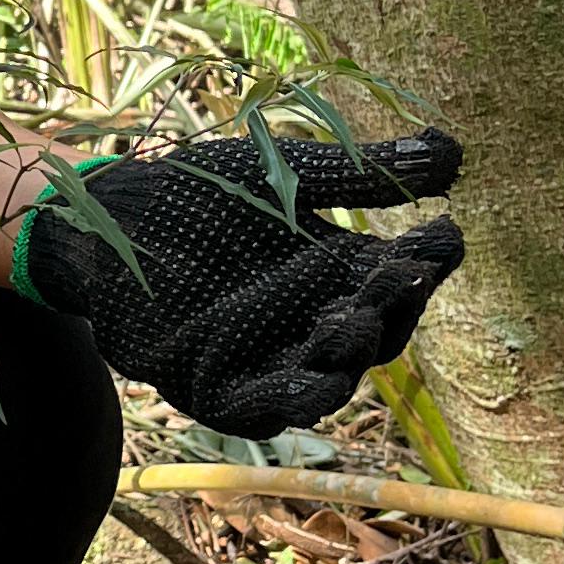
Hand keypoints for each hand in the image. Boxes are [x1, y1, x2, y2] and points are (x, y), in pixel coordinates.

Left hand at [17, 127, 463, 441]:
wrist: (109, 217)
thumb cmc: (202, 192)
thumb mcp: (287, 175)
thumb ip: (362, 175)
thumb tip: (455, 152)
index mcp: (340, 277)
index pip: (400, 281)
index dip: (425, 262)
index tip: (444, 233)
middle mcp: (313, 327)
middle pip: (371, 334)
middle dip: (387, 307)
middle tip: (398, 273)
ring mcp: (267, 363)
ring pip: (325, 382)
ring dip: (343, 358)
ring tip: (352, 321)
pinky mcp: (215, 390)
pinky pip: (259, 411)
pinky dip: (285, 401)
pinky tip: (307, 383)